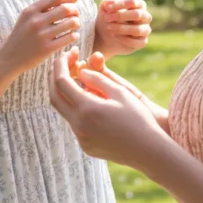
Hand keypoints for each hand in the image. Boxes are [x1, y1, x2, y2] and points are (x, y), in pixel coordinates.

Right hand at [0, 0, 79, 75]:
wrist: (9, 58)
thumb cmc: (21, 35)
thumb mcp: (26, 17)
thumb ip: (41, 8)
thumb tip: (64, 0)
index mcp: (31, 11)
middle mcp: (36, 21)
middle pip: (65, 9)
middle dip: (75, 10)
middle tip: (77, 13)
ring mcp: (41, 36)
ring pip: (69, 23)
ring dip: (76, 22)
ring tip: (76, 25)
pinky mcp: (46, 49)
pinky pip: (68, 38)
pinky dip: (74, 35)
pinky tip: (74, 35)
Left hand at [49, 51, 165, 166]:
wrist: (147, 150)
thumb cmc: (137, 117)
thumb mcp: (120, 91)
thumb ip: (97, 78)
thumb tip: (81, 70)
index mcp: (86, 109)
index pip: (61, 82)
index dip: (61, 64)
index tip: (69, 53)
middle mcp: (79, 125)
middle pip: (55, 97)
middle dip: (55, 76)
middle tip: (65, 61)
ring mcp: (81, 138)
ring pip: (64, 110)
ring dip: (65, 92)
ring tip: (78, 76)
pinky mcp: (86, 146)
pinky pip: (74, 122)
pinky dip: (75, 106)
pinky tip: (88, 97)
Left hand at [94, 0, 152, 57]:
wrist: (105, 36)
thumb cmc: (108, 18)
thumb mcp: (104, 8)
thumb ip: (106, 3)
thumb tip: (108, 5)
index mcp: (139, 5)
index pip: (133, 2)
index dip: (121, 4)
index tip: (108, 8)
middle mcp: (145, 16)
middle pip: (137, 14)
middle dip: (120, 16)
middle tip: (107, 18)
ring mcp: (145, 30)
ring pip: (137, 30)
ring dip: (121, 29)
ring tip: (109, 28)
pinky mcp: (142, 42)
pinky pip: (136, 42)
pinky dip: (123, 39)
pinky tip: (114, 36)